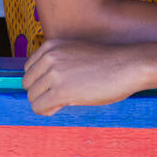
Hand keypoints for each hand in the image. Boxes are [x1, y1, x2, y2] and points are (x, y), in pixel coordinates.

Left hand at [23, 37, 144, 112]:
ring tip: (64, 101)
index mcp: (51, 45)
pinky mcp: (61, 91)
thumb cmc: (108, 62)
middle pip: (27, 83)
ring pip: (32, 97)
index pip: (28, 69)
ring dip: (45, 102)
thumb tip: (43, 85)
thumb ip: (57, 62)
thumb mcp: (76, 53)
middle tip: (61, 96)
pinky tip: (61, 107)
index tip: (56, 85)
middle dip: (41, 92)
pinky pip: (38, 107)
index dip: (41, 81)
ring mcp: (54, 73)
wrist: (129, 65)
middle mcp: (49, 57)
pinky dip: (47, 111)